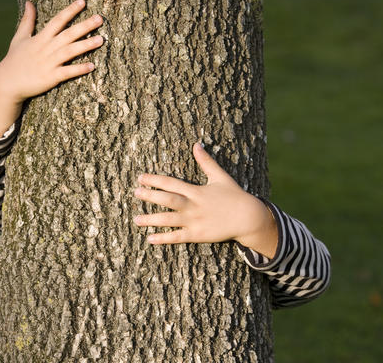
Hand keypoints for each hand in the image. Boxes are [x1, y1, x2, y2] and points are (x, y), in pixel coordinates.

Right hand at [0, 0, 103, 103]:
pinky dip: (79, 69)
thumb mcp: (20, 38)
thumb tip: (29, 2)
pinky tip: (92, 66)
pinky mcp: (51, 77)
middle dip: (84, 25)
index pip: (58, 20)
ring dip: (86, 45)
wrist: (7, 83)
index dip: (70, 11)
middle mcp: (46, 48)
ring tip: (101, 39)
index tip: (82, 2)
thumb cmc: (15, 60)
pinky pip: (67, 72)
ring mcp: (49, 62)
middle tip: (100, 18)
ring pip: (70, 51)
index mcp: (41, 38)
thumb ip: (27, 21)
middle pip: (68, 34)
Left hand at [133, 143, 278, 258]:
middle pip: (167, 200)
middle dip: (150, 196)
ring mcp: (194, 221)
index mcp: (196, 190)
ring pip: (168, 220)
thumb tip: (196, 145)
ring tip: (135, 219)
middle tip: (135, 193)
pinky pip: (177, 237)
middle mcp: (193, 205)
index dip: (155, 180)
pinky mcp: (197, 235)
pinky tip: (149, 238)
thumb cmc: (234, 196)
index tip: (141, 177)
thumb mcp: (220, 176)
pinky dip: (163, 238)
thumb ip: (206, 162)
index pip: (171, 183)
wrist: (248, 217)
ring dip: (151, 219)